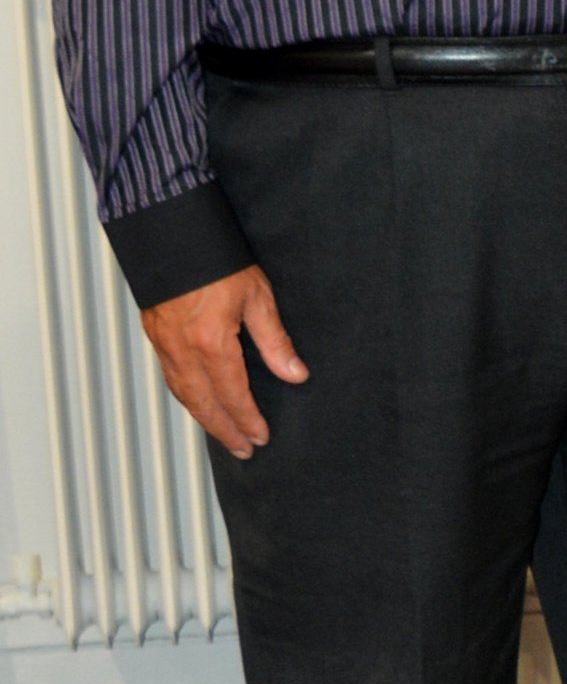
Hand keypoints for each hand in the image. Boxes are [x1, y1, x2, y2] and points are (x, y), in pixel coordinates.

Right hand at [140, 264, 307, 457]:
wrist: (173, 232)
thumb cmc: (218, 258)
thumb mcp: (257, 297)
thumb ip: (275, 340)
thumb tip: (295, 374)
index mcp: (212, 343)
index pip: (233, 395)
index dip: (247, 420)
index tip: (260, 438)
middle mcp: (183, 349)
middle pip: (204, 404)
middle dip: (224, 431)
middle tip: (242, 451)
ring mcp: (164, 343)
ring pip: (183, 393)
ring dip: (204, 418)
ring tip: (223, 434)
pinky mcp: (154, 333)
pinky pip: (171, 376)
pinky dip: (186, 397)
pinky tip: (198, 402)